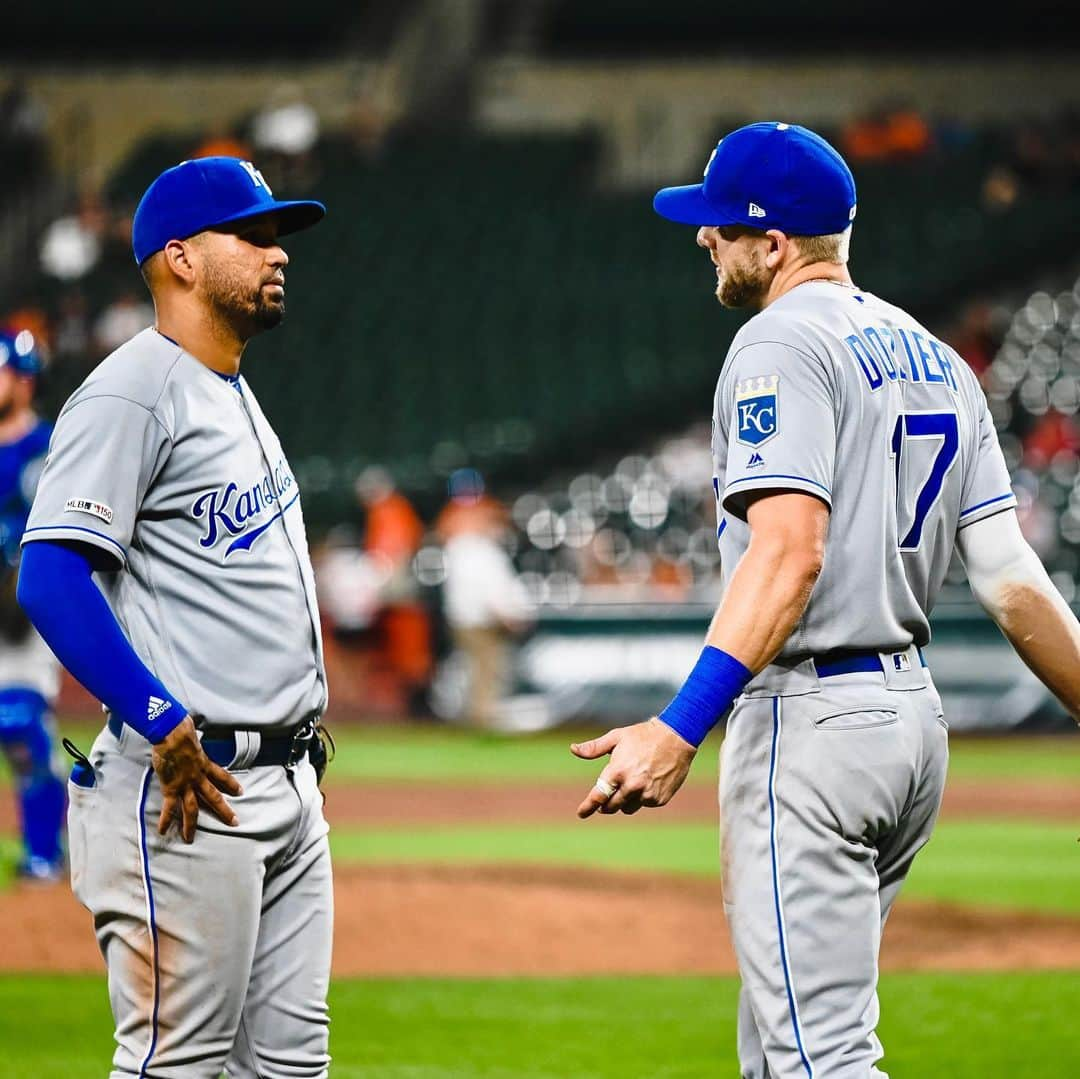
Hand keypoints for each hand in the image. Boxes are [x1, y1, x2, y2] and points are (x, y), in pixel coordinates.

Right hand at [152, 715, 242, 842]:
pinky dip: (166, 820)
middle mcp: (198, 777)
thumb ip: (193, 738)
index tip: (240, 791)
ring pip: (192, 809)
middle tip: (234, 822)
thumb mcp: (193, 734)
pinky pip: (169, 808)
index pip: (222, 775)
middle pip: (214, 797)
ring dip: (191, 825)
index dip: (231, 784)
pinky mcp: (171, 789)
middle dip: (224, 811)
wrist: (172, 734)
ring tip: (191, 839)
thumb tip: (189, 726)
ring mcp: (185, 785)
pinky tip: (163, 832)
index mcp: (204, 763)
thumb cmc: (181, 729)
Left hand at [571, 718, 696, 818]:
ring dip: (625, 801)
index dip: (588, 806)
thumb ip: (594, 748)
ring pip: (628, 808)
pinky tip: (648, 781)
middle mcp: (631, 786)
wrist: (676, 738)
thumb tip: (573, 749)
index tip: (581, 813)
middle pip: (611, 806)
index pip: (598, 796)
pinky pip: (644, 804)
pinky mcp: (659, 799)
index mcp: (617, 771)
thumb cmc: (643, 736)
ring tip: (632, 783)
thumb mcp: (616, 737)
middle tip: (608, 796)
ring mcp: (647, 794)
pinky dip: (642, 797)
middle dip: (606, 804)